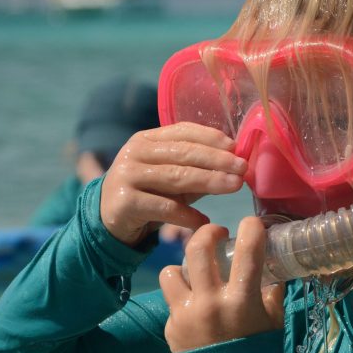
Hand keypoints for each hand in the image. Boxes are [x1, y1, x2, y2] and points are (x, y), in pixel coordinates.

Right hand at [100, 123, 247, 247]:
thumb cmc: (147, 195)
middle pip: (183, 153)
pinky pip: (165, 207)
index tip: (236, 147)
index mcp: (146, 139)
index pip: (183, 131)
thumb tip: (236, 165)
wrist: (109, 221)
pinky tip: (205, 221)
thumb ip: (197, 169)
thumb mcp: (171, 178)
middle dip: (217, 160)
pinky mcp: (125, 202)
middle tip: (243, 168)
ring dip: (210, 181)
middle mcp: (134, 152)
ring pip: (177, 177)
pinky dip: (188, 215)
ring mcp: (127, 175)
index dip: (211, 137)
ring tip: (234, 186)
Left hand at [159, 217, 285, 352]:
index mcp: (241, 301)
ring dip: (185, 266)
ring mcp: (186, 314)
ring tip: (196, 271)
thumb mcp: (273, 322)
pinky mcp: (171, 327)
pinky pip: (171, 298)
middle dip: (208, 232)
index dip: (251, 228)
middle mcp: (210, 303)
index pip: (248, 250)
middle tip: (217, 234)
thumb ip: (272, 292)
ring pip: (172, 270)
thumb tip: (276, 266)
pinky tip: (194, 305)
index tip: (252, 224)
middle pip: (198, 248)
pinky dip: (182, 296)